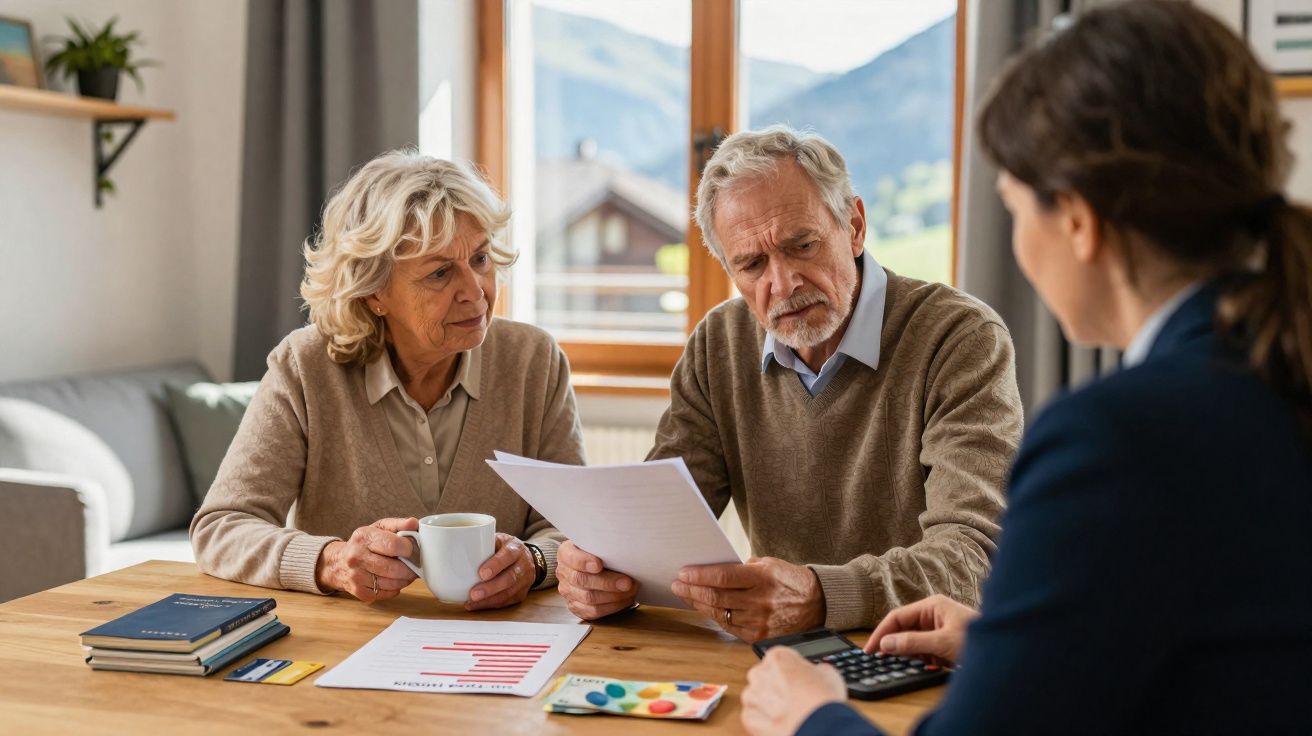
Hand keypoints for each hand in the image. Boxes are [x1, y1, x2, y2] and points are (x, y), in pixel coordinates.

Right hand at [315, 517, 418, 601]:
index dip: (409, 549)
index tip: (413, 550)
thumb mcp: (379, 528)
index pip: (393, 545)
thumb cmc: (364, 543)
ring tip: (408, 573)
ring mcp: (356, 576)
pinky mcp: (358, 591)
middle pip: (393, 568)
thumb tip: (414, 523)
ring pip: (390, 583)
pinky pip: (385, 593)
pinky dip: (395, 589)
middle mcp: (356, 557)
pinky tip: (395, 581)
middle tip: (416, 566)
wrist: (339, 562)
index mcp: (363, 537)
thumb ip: (398, 524)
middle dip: (410, 568)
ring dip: (405, 580)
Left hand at [466, 533, 536, 610]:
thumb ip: (483, 543)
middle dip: (491, 588)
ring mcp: (524, 581)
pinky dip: (490, 605)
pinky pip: (506, 602)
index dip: (496, 565)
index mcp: (516, 548)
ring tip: (472, 602)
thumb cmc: (505, 548)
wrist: (527, 558)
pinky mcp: (521, 594)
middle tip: (474, 594)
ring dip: (489, 600)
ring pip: (508, 593)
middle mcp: (523, 565)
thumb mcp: (498, 539)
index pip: (508, 556)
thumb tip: (457, 549)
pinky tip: (477, 605)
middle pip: (510, 578)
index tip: (481, 573)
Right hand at [556, 541, 637, 619]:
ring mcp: (568, 591)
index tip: (599, 564)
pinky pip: (593, 611)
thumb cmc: (596, 552)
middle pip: (581, 580)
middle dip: (607, 583)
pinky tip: (624, 599)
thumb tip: (623, 549)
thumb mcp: (596, 543)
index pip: (570, 557)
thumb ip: (604, 546)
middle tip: (627, 582)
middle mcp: (564, 572)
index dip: (583, 562)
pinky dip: (612, 606)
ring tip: (630, 590)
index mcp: (566, 553)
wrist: (590, 565)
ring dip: (613, 596)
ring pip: (588, 598)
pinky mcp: (576, 606)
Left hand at [671, 557, 823, 641]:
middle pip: (716, 596)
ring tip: (686, 596)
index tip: (683, 573)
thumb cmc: (789, 580)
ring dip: (699, 605)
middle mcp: (759, 601)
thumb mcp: (769, 563)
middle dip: (692, 590)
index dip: (699, 576)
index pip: (722, 577)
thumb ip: (742, 568)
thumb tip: (711, 571)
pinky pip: (729, 627)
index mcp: (762, 578)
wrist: (817, 603)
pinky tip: (705, 609)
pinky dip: (715, 617)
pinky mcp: (759, 637)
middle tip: (677, 585)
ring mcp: (759, 622)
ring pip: (719, 613)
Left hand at [742, 647, 846, 735]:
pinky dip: (766, 721)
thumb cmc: (823, 700)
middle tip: (796, 699)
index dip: (792, 671)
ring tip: (791, 713)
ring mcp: (752, 696)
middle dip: (778, 687)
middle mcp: (759, 673)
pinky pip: (756, 716)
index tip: (799, 680)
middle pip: (767, 677)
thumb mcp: (828, 674)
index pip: (781, 660)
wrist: (819, 728)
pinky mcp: (749, 717)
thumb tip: (816, 673)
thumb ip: (815, 670)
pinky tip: (783, 723)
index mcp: (777, 657)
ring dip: (770, 704)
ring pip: (759, 698)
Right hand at [866, 594, 978, 665]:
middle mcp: (934, 614)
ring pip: (914, 640)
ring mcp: (940, 628)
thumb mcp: (943, 643)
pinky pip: (925, 649)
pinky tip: (926, 665)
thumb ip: (913, 643)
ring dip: (910, 653)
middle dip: (894, 644)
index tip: (870, 649)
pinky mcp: (945, 641)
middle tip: (880, 659)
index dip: (881, 632)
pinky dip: (922, 658)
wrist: (1007, 649)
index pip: (897, 617)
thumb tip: (886, 644)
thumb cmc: (979, 640)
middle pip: (904, 628)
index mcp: (932, 606)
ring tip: (905, 663)